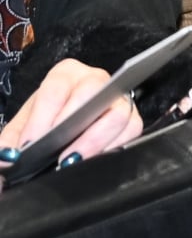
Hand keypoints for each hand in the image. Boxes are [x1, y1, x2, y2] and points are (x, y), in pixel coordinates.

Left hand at [0, 59, 141, 186]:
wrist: (58, 133)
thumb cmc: (40, 126)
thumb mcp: (18, 132)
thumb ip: (7, 145)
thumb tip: (7, 159)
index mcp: (65, 74)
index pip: (56, 89)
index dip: (42, 118)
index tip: (29, 145)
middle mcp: (95, 79)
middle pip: (92, 93)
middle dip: (72, 126)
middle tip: (54, 156)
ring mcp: (118, 98)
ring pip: (116, 113)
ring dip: (93, 141)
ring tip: (71, 162)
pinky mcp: (132, 119)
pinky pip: (131, 130)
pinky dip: (113, 147)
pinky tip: (93, 161)